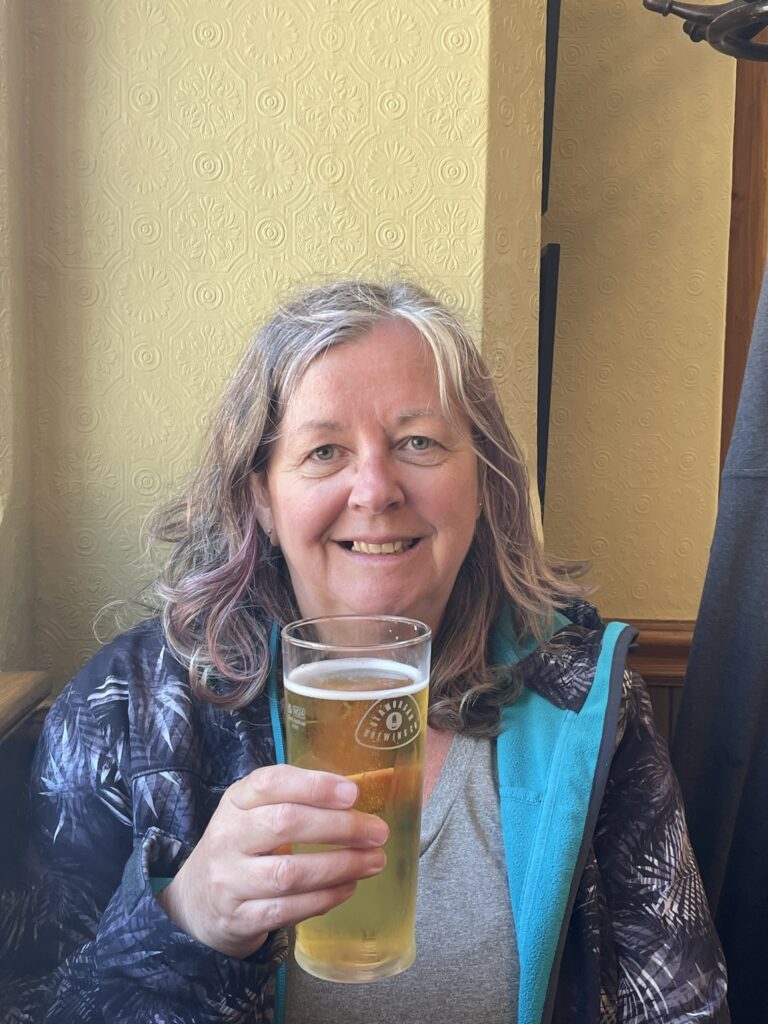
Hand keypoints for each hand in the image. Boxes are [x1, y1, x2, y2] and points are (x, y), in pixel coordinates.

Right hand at [156, 764, 388, 958]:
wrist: (196, 902)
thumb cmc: (242, 846)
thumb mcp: (253, 812)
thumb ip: (294, 799)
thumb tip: (353, 796)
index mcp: (235, 802)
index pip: (271, 783)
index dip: (314, 785)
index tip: (352, 792)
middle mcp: (228, 837)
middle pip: (284, 824)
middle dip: (339, 826)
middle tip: (377, 831)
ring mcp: (230, 880)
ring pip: (289, 873)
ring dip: (340, 866)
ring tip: (373, 861)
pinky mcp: (240, 918)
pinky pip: (288, 910)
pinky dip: (324, 898)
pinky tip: (348, 887)